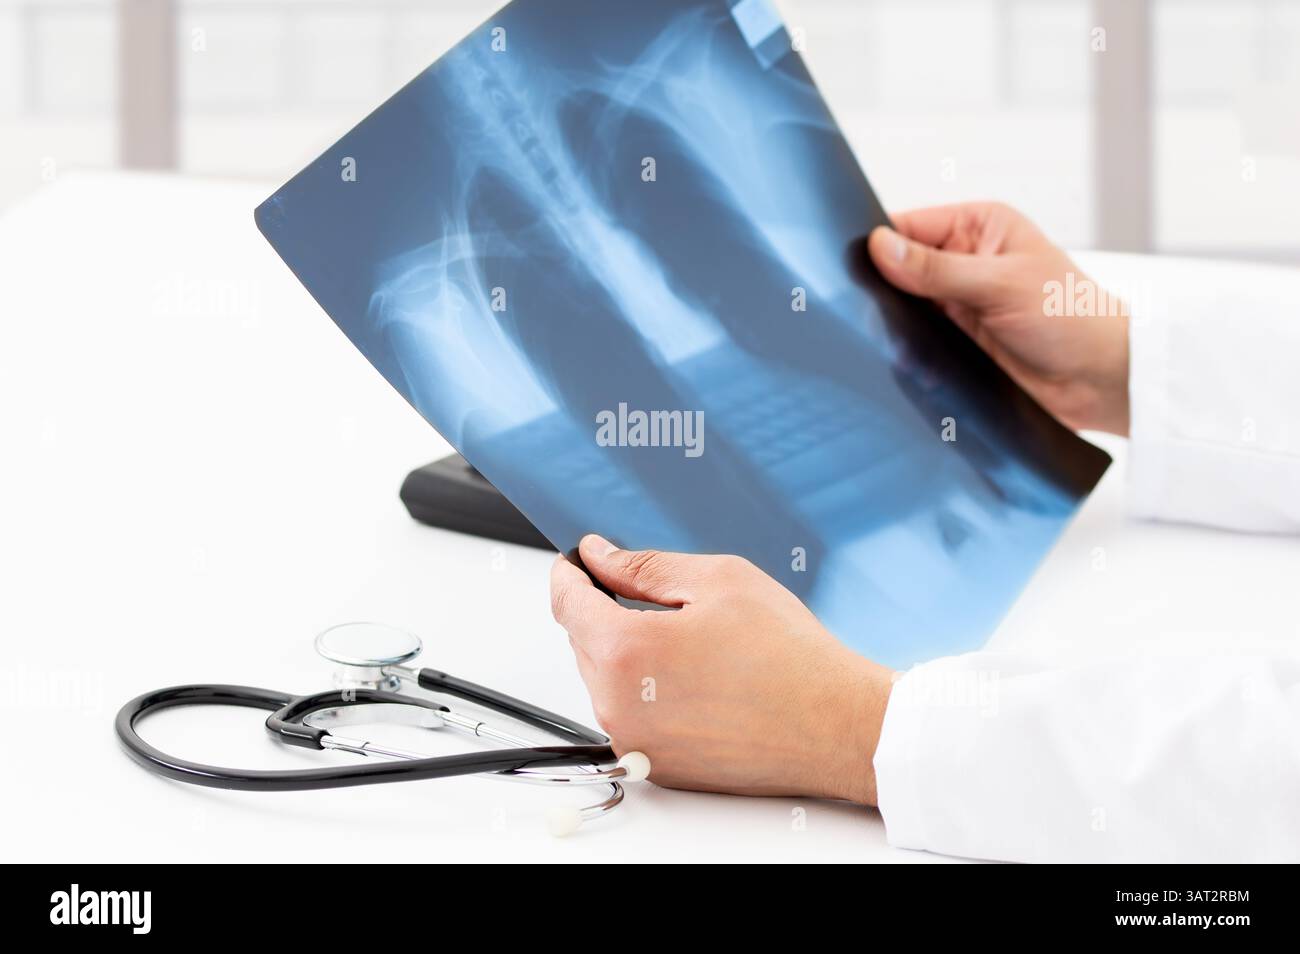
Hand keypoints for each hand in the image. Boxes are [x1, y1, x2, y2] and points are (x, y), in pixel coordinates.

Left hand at [551, 534, 892, 803]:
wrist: (836, 727)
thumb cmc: (788, 656)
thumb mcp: (716, 581)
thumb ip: (643, 566)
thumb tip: (598, 556)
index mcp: (624, 652)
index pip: (566, 602)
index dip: (571, 573)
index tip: (579, 562)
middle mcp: (617, 706)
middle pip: (583, 641)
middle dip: (608, 612)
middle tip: (664, 600)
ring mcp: (635, 743)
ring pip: (606, 681)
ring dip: (630, 655)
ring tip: (695, 645)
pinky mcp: (656, 767)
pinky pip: (631, 717)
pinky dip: (649, 694)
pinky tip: (700, 680)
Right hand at [867, 202, 1130, 434]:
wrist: (1100, 380)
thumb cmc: (1071, 317)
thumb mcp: (1000, 284)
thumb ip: (936, 269)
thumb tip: (879, 247)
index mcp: (979, 227)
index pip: (910, 225)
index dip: (879, 242)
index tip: (851, 263)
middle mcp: (966, 260)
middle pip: (901, 266)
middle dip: (882, 285)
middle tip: (859, 304)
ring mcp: (959, 303)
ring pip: (904, 306)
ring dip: (894, 321)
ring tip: (878, 334)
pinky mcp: (957, 341)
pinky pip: (916, 340)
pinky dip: (905, 349)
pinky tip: (897, 358)